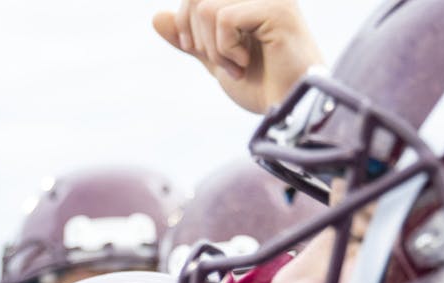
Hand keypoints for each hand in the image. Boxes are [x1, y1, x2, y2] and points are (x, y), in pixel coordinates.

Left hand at [153, 0, 322, 113]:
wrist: (288, 110)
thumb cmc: (262, 86)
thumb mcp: (215, 60)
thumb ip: (189, 38)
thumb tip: (156, 17)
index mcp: (248, 0)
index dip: (183, 20)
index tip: (197, 49)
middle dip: (196, 35)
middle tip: (219, 62)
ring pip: (207, 7)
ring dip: (214, 48)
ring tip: (236, 66)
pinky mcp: (277, 9)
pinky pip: (224, 18)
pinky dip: (226, 49)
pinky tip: (244, 63)